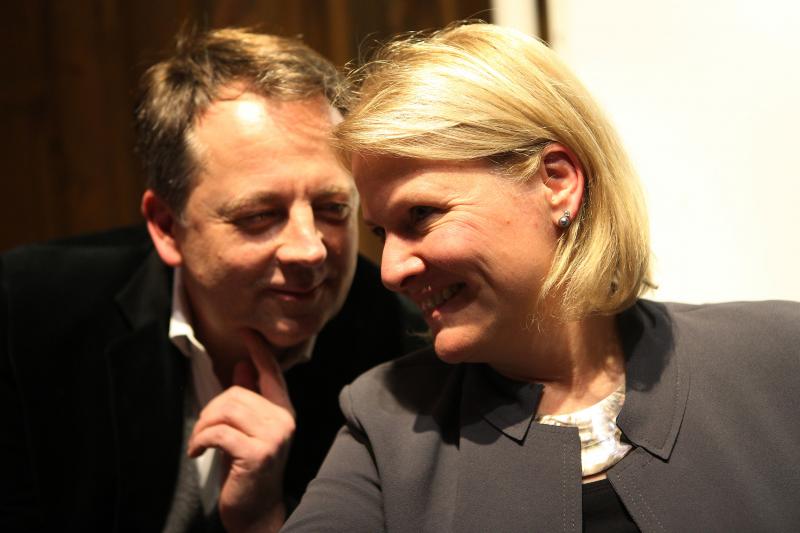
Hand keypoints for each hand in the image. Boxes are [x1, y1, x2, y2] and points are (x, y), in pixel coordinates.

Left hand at [188, 329, 295, 532]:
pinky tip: (198, 451)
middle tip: (201, 431)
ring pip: (226, 410)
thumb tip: (241, 364)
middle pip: (237, 393)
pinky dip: (201, 440)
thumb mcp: (249, 430)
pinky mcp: (257, 453)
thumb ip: (249, 398)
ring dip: (203, 426)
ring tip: (199, 442)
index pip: (272, 373)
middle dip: (210, 410)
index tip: (246, 331)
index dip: (259, 351)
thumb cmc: (249, 469)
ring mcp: (274, 436)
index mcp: (284, 411)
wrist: (256, 511)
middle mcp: (284, 420)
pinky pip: (219, 432)